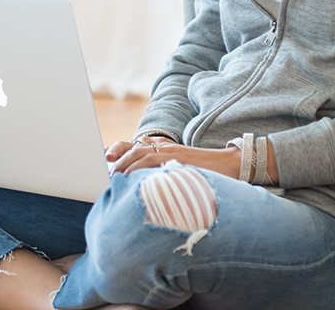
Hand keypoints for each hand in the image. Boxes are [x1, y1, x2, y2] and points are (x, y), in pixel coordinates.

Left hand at [105, 137, 240, 177]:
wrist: (230, 165)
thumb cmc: (204, 173)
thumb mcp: (179, 169)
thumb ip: (161, 173)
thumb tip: (142, 188)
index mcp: (163, 147)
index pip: (134, 145)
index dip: (117, 151)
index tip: (104, 158)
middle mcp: (165, 147)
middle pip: (133, 148)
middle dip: (116, 158)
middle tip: (104, 172)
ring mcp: (171, 152)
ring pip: (140, 154)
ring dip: (124, 166)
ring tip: (113, 179)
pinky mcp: (178, 159)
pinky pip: (154, 163)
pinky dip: (140, 170)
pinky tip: (132, 180)